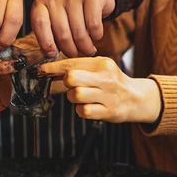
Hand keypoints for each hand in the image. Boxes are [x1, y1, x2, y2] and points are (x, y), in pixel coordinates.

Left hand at [31, 0, 115, 57]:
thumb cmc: (72, 15)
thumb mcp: (56, 23)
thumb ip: (50, 36)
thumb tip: (50, 56)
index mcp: (41, 4)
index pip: (39, 24)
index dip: (46, 43)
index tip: (53, 54)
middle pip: (62, 33)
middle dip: (70, 50)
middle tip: (75, 53)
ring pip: (79, 32)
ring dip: (85, 46)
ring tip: (87, 48)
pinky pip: (93, 25)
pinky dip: (96, 35)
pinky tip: (95, 35)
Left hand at [38, 57, 160, 123]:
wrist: (136, 99)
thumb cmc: (112, 82)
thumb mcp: (99, 68)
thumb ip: (78, 67)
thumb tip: (50, 70)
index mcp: (102, 64)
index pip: (71, 63)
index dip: (52, 68)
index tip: (40, 70)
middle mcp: (106, 78)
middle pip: (71, 78)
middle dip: (66, 83)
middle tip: (72, 85)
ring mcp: (108, 96)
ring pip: (76, 95)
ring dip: (73, 97)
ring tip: (83, 96)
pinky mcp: (109, 112)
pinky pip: (83, 111)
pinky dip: (81, 110)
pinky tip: (89, 106)